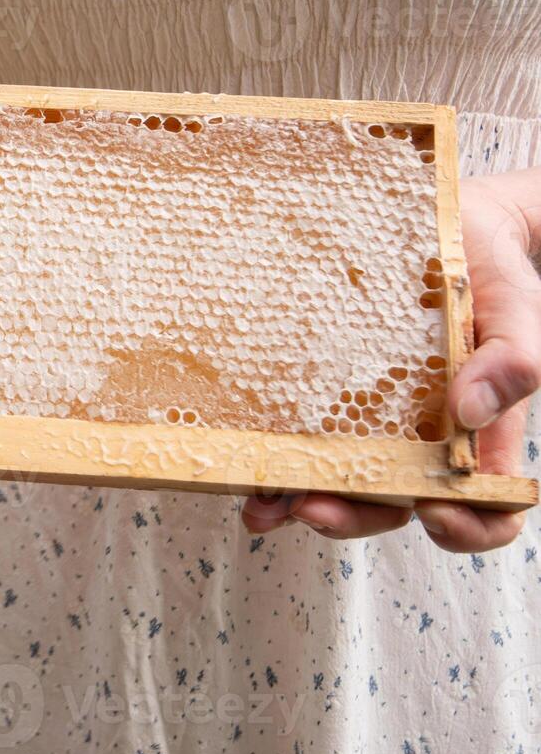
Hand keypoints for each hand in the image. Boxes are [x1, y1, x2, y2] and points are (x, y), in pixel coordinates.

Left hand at [243, 170, 539, 551]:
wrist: (451, 226)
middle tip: (312, 508)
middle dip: (351, 516)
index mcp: (476, 433)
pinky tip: (239, 457)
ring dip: (297, 500)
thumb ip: (514, 359)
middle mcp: (418, 437)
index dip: (465, 528)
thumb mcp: (516, 308)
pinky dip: (272, 452)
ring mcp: (368, 417)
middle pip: (392, 503)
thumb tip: (470, 411)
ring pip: (336, 479)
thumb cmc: (492, 272)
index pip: (484, 506)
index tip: (432, 513)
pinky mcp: (324, 390)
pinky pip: (298, 430)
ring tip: (263, 504)